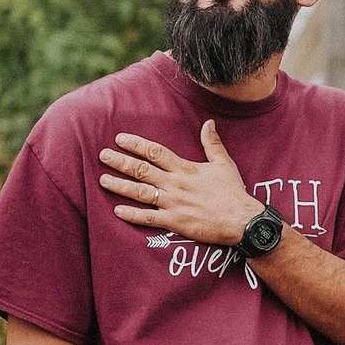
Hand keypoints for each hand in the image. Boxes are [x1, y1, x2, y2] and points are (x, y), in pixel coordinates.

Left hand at [99, 120, 262, 245]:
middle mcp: (176, 184)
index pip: (156, 152)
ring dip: (120, 186)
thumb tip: (208, 123)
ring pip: (141, 192)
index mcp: (186, 169)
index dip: (136, 145)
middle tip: (103, 156)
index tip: (120, 139)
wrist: (242, 220)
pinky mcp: (175, 222)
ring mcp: (173, 204)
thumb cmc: (233, 192)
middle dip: (121, 162)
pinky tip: (118, 210)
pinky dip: (132, 214)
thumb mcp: (224, 164)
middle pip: (142, 170)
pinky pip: (149, 218)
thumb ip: (212, 143)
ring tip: (103, 180)